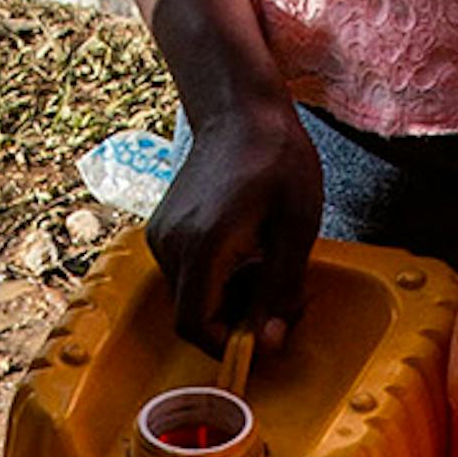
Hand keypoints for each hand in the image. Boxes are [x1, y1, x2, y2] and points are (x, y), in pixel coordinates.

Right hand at [146, 75, 325, 356]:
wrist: (239, 109)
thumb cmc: (276, 158)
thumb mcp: (296, 226)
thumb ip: (281, 288)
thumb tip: (268, 342)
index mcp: (203, 246)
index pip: (196, 326)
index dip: (229, 347)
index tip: (265, 338)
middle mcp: (171, 243)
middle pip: (191, 316)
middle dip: (234, 322)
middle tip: (277, 300)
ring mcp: (161, 235)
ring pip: (188, 297)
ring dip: (226, 300)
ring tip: (264, 267)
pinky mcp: (162, 229)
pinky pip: (184, 275)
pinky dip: (214, 280)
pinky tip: (244, 252)